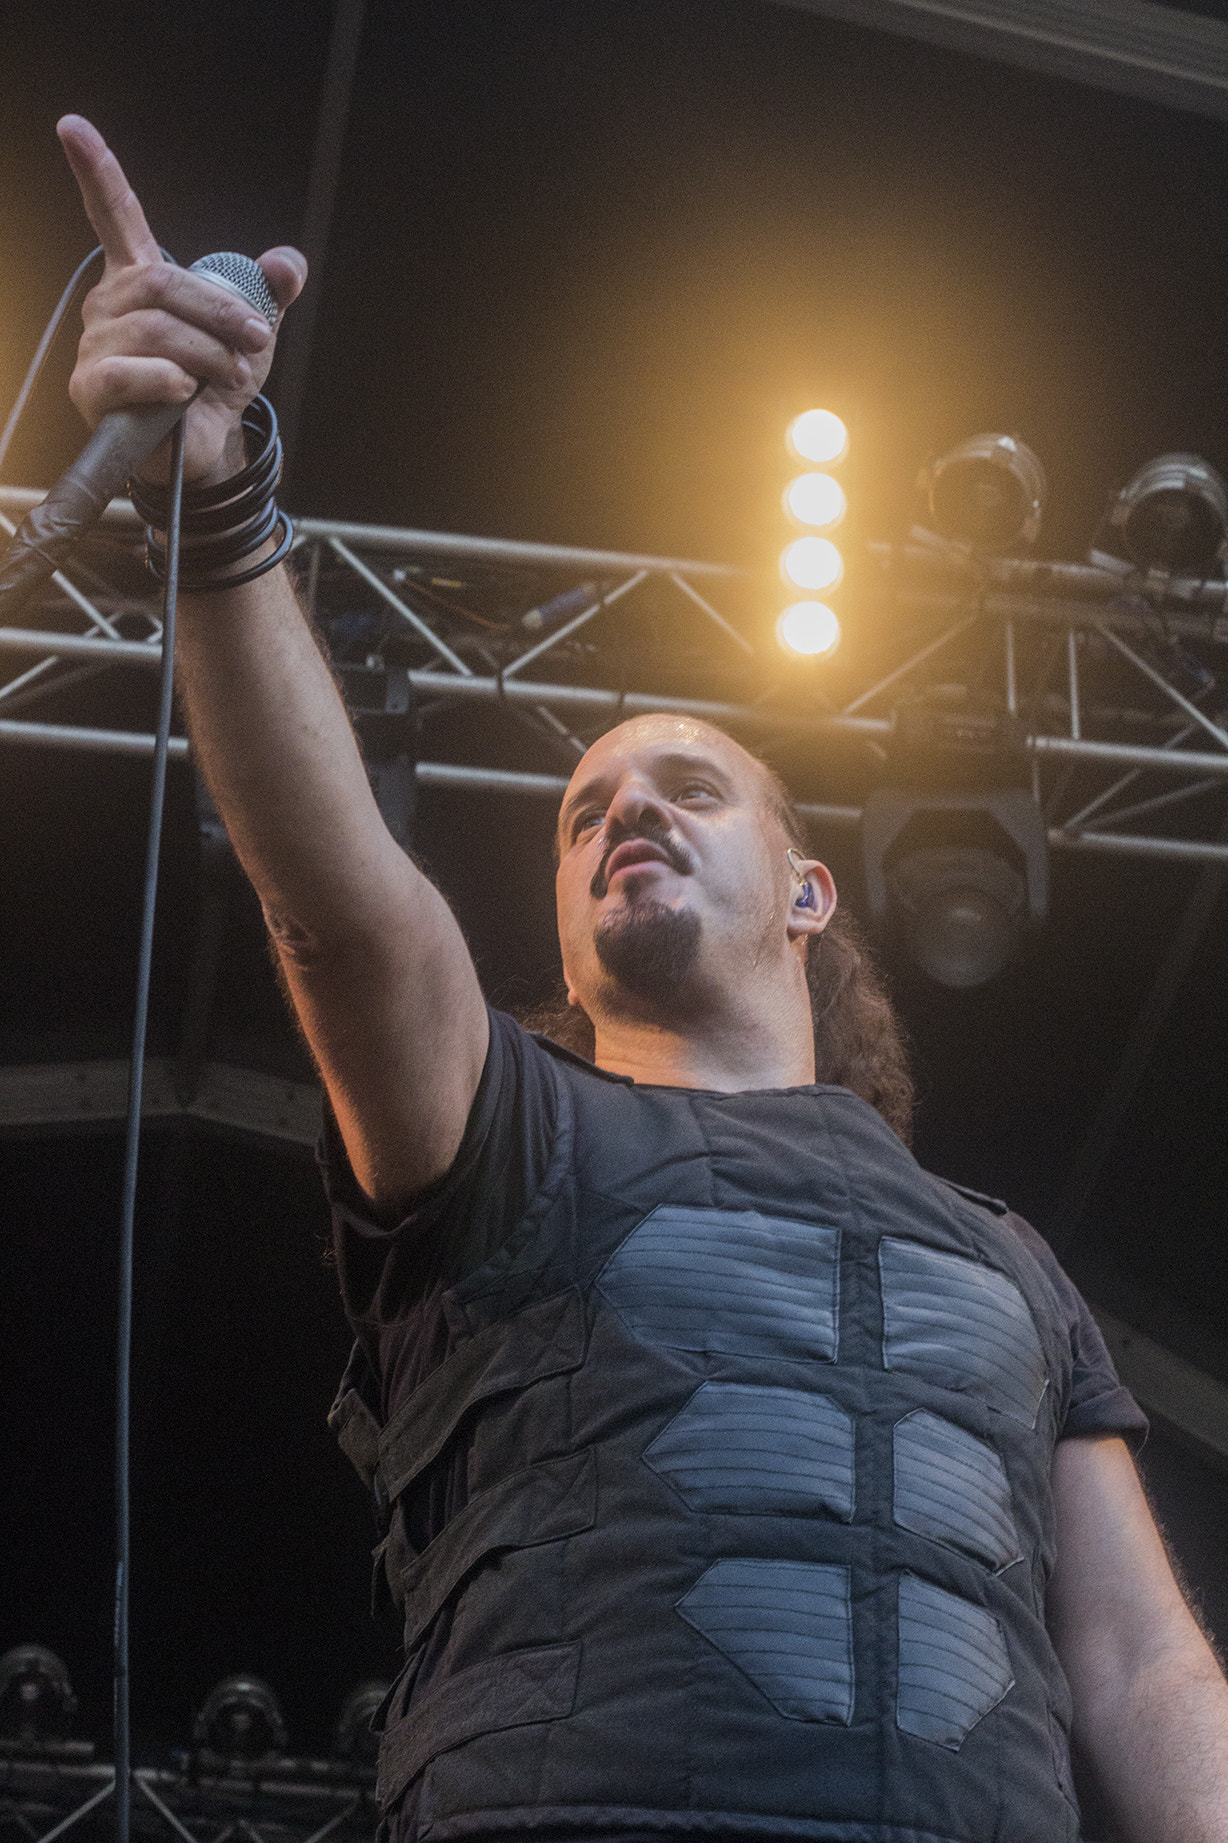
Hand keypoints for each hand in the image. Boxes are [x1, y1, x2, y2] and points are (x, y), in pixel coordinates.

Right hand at [56, 115, 305, 484]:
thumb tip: (288, 264)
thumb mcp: (251, 333)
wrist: (205, 446)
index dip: (96, 171)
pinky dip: (168, 380)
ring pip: (157, 330)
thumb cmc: (215, 383)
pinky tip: (184, 392)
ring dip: (209, 355)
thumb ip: (268, 292)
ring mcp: (95, 344)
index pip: (115, 216)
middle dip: (219, 311)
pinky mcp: (92, 388)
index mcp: (140, 277)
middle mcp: (109, 303)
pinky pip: (131, 372)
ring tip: (228, 377)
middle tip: (255, 340)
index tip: (72, 126)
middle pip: (162, 283)